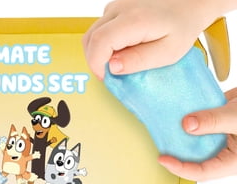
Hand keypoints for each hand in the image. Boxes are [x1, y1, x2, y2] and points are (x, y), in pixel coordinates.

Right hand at [83, 0, 221, 78]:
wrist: (191, 1)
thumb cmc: (183, 27)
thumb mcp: (168, 52)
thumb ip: (138, 61)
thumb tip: (112, 68)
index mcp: (133, 20)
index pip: (98, 43)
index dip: (96, 65)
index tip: (107, 78)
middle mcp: (120, 8)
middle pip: (90, 38)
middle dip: (95, 61)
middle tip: (112, 73)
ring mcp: (116, 4)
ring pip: (92, 33)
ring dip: (98, 52)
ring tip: (119, 60)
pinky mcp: (116, 5)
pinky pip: (100, 28)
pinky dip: (104, 42)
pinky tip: (121, 47)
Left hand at [158, 88, 236, 180]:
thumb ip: (214, 121)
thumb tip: (186, 124)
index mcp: (230, 162)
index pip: (200, 171)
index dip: (179, 168)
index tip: (163, 158)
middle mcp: (222, 153)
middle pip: (192, 158)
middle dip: (175, 151)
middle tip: (158, 140)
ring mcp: (218, 138)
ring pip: (193, 140)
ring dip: (179, 133)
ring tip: (163, 125)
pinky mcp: (216, 123)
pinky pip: (198, 123)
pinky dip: (188, 117)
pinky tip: (176, 111)